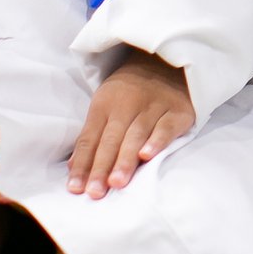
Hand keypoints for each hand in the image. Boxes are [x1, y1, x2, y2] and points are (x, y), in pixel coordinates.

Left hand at [67, 49, 194, 197]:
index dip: (83, 164)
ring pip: (136, 135)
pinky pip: (166, 126)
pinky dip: (157, 141)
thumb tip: (74, 168)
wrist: (167, 61)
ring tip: (116, 183)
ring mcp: (154, 105)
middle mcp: (128, 103)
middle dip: (102, 166)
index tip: (75, 189)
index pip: (90, 138)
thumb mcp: (106, 106)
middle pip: (111, 139)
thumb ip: (92, 137)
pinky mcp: (178, 110)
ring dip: (125, 159)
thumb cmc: (130, 92)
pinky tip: (147, 156)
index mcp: (104, 103)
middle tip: (95, 192)